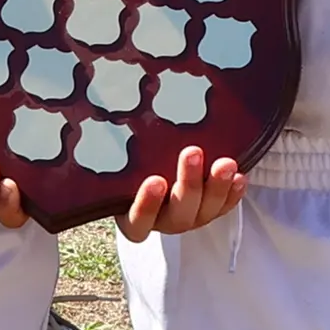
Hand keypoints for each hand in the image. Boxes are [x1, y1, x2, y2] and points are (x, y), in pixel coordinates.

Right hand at [120, 145, 246, 238]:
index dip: (146, 206)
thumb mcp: (122, 165)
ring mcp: (188, 218)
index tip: (154, 180)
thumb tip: (90, 106)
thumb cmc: (131, 169)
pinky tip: (239, 177)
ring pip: (204, 211)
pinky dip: (232, 194)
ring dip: (216, 187)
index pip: (138, 221)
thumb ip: (120, 147)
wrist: (152, 171)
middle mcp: (162, 222)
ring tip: (225, 163)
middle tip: (193, 153)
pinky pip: (224, 208)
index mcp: (134, 218)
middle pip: (178, 214)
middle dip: (189, 185)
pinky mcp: (209, 211)